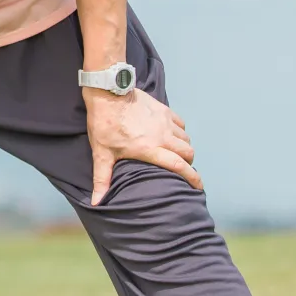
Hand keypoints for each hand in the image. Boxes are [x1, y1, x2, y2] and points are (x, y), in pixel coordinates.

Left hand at [84, 87, 199, 205]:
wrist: (107, 92)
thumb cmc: (104, 124)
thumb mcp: (101, 153)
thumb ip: (102, 179)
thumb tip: (96, 203)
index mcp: (150, 149)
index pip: (179, 166)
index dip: (193, 178)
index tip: (198, 186)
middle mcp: (162, 136)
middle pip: (188, 153)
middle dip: (188, 163)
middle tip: (181, 167)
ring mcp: (165, 122)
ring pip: (186, 138)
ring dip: (184, 147)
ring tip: (175, 152)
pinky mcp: (164, 110)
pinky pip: (181, 123)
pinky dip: (180, 131)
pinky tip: (171, 134)